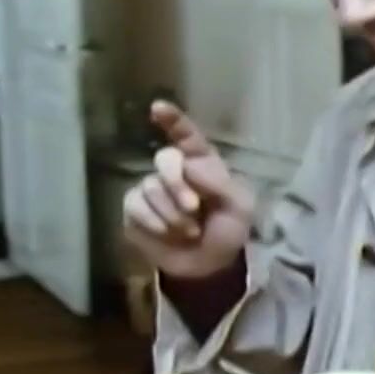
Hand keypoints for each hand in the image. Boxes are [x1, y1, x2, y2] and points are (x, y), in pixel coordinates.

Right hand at [122, 101, 254, 278]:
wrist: (210, 266)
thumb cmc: (228, 230)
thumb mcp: (240, 207)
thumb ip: (219, 183)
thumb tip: (187, 166)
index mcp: (202, 162)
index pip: (186, 135)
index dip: (172, 119)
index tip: (158, 108)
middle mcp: (174, 170)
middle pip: (165, 159)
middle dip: (177, 184)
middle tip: (193, 209)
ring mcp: (151, 189)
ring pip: (151, 187)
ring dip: (172, 214)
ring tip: (189, 231)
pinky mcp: (134, 210)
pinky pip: (135, 206)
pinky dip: (154, 222)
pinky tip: (167, 233)